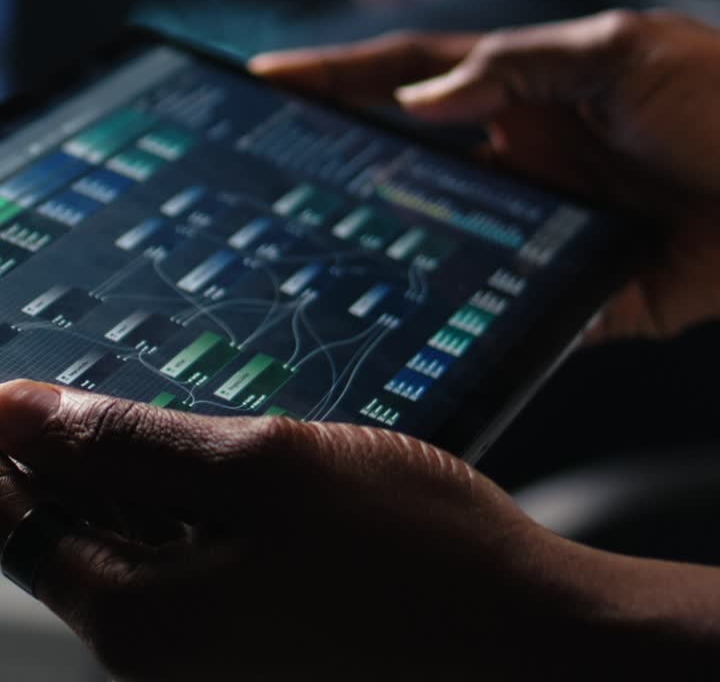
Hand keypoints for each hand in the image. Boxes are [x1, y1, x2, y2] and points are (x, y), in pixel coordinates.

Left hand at [0, 381, 573, 681]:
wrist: (532, 646)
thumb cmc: (413, 556)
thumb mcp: (264, 468)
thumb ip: (132, 443)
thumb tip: (19, 414)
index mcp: (140, 618)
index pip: (15, 520)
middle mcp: (162, 653)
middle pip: (68, 534)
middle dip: (56, 452)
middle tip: (52, 383)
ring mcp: (215, 649)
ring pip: (131, 540)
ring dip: (121, 471)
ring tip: (124, 405)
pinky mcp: (263, 633)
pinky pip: (189, 557)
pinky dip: (179, 498)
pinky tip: (203, 454)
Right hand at [251, 12, 719, 341]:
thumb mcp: (621, 53)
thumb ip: (516, 68)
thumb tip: (417, 98)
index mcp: (527, 88)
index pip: (413, 76)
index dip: (339, 76)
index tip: (269, 80)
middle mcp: (523, 154)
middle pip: (414, 161)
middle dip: (343, 165)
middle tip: (268, 178)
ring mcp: (544, 223)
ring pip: (448, 241)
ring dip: (393, 249)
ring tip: (319, 258)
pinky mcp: (579, 289)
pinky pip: (510, 309)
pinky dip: (468, 322)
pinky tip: (416, 332)